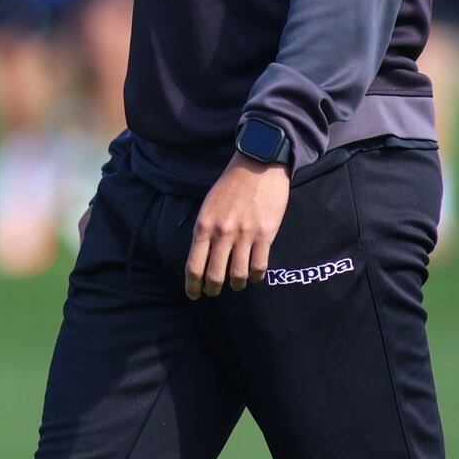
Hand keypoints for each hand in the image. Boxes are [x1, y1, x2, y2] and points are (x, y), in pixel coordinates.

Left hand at [186, 154, 291, 298]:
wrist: (258, 164)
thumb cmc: (231, 184)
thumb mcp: (208, 205)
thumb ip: (205, 230)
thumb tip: (203, 256)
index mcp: (204, 225)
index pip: (194, 265)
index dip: (193, 285)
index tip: (194, 294)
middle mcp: (222, 233)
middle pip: (215, 275)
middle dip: (213, 288)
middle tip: (213, 292)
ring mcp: (245, 235)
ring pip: (238, 275)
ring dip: (236, 285)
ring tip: (236, 285)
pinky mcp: (265, 234)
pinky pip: (259, 265)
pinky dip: (255, 276)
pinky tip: (253, 276)